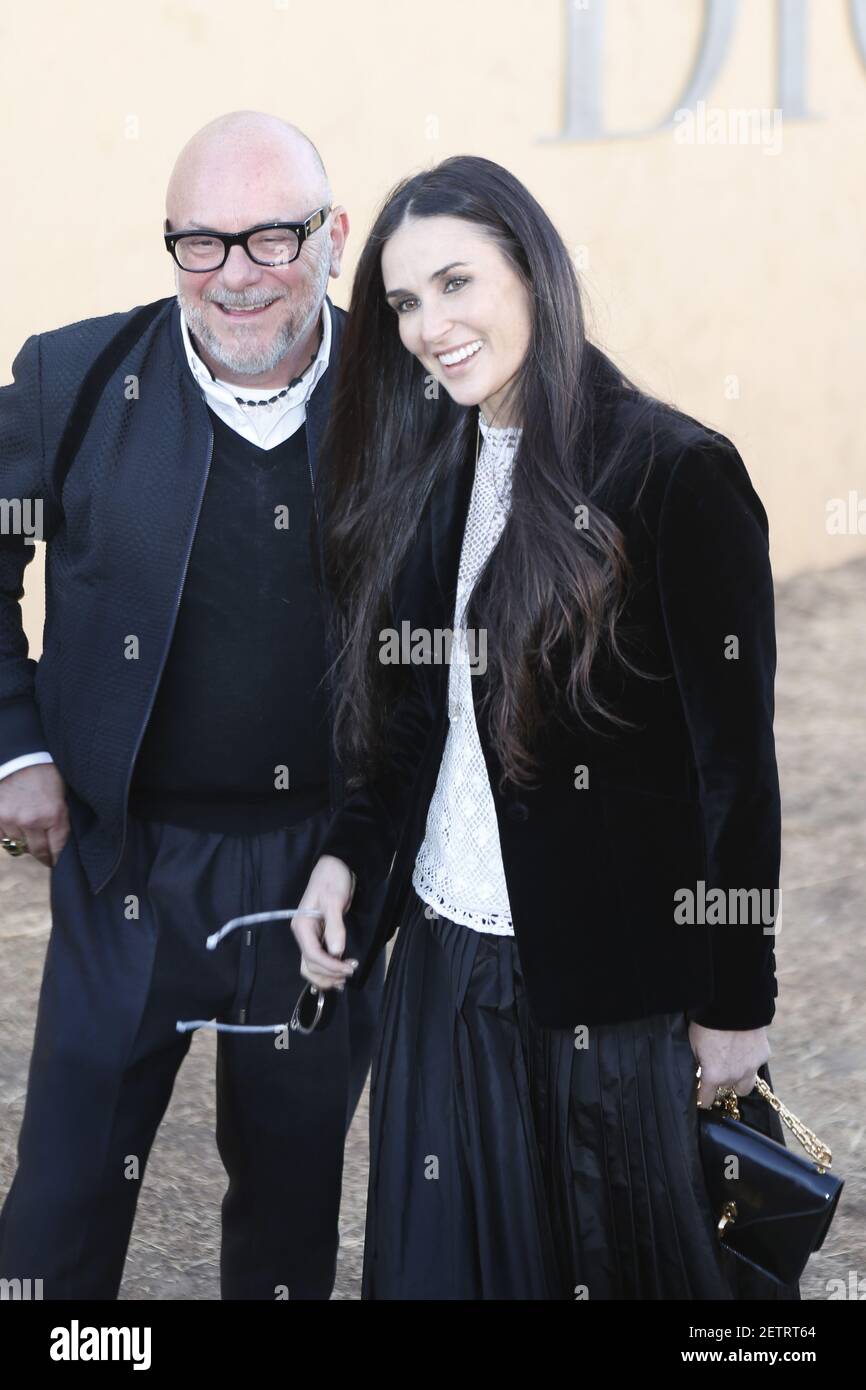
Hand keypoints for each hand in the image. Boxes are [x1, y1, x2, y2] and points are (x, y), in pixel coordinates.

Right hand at [0, 763, 68, 867]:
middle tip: (43, 855)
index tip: (55, 862)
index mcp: (54, 814)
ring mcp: (11, 819)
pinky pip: (0, 837)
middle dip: (41, 855)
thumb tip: (59, 841)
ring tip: (26, 831)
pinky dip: (5, 834)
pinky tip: (11, 825)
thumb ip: (60, 818)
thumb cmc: (44, 771)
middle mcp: (32, 820)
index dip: (57, 858)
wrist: (20, 755)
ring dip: (22, 841)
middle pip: (37, 851)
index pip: (58, 848)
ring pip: (17, 844)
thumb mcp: (61, 794)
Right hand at [291, 855, 358, 992]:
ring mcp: (309, 937)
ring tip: (344, 978)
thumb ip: (335, 926)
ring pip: (311, 966)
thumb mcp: (334, 901)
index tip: (349, 968)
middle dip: (328, 973)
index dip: (330, 966)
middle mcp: (303, 934)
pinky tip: (338, 975)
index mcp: (302, 926)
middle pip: (309, 965)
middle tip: (350, 973)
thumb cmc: (332, 880)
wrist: (335, 867)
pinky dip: (326, 970)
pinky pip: (318, 960)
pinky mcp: (318, 937)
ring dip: (326, 976)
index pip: (312, 954)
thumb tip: (336, 952)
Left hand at [688, 1021, 770, 1107]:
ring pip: (746, 1084)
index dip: (702, 1097)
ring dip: (739, 1078)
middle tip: (718, 1069)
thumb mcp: (694, 1044)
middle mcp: (734, 1077)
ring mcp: (752, 1068)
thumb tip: (700, 1069)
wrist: (733, 1005)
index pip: (706, 1099)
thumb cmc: (707, 1023)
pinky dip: (750, 1059)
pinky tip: (745, 1046)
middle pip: (727, 1090)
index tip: (701, 1094)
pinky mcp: (764, 1055)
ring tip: (733, 1063)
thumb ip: (699, 1062)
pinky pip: (756, 1064)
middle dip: (722, 1083)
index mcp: (714, 1076)